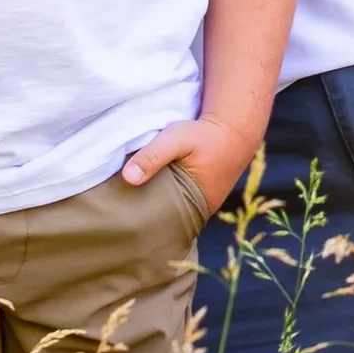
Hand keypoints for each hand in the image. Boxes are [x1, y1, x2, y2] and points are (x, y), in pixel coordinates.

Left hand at [123, 113, 259, 214]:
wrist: (234, 128)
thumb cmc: (205, 135)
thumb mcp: (176, 139)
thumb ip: (153, 156)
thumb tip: (128, 178)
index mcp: (195, 206)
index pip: (162, 224)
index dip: (141, 220)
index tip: (119, 215)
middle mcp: (201, 211)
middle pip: (166, 220)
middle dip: (146, 215)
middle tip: (119, 210)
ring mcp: (203, 206)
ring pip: (172, 211)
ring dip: (157, 205)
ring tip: (130, 202)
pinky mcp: (202, 196)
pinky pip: (179, 203)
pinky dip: (167, 198)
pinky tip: (151, 190)